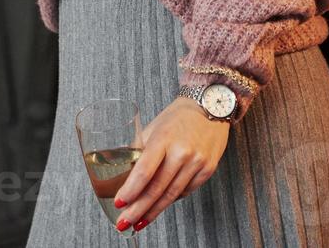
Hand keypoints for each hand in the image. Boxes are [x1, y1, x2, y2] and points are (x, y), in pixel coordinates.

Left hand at [113, 97, 228, 231]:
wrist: (209, 107)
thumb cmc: (177, 117)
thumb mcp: (153, 127)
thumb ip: (139, 150)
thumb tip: (122, 172)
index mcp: (164, 138)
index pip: (145, 170)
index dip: (131, 190)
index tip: (119, 203)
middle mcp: (183, 152)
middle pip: (157, 188)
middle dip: (138, 209)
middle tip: (124, 222)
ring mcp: (197, 162)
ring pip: (172, 194)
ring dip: (153, 211)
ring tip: (139, 222)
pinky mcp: (208, 170)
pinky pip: (186, 191)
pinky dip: (171, 200)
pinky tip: (159, 206)